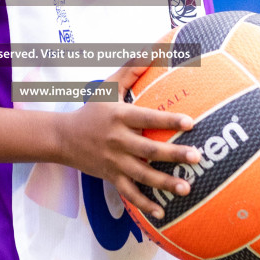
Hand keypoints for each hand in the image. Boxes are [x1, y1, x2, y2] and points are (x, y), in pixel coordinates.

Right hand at [50, 60, 202, 221]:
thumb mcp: (109, 87)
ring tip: (186, 188)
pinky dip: (144, 204)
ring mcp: (114, 162)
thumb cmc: (92, 110)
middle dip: (173, 154)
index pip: (146, 118)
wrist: (63, 138)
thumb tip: (154, 47)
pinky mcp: (110, 177)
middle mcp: (117, 140)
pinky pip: (129, 193)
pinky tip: (161, 212)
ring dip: (164, 183)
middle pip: (148, 150)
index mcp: (119, 117)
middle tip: (197, 157)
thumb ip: (132, 69)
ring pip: (142, 175)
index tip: (190, 122)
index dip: (168, 121)